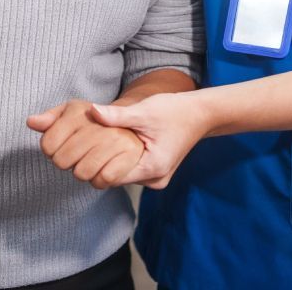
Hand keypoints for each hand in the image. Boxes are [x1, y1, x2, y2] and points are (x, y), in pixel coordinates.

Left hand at [27, 99, 144, 189]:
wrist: (142, 120)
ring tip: (92, 160)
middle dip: (66, 162)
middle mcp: (100, 125)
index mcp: (84, 110)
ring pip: (81, 173)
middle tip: (78, 154)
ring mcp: (118, 141)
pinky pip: (102, 180)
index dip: (50, 149)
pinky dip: (100, 180)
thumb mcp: (76, 111)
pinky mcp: (132, 157)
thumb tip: (30, 121)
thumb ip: (53, 117)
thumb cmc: (100, 120)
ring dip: (83, 172)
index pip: (48, 144)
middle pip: (62, 161)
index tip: (60, 145)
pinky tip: (104, 169)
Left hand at [90, 91, 210, 188]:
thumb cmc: (174, 111)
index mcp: (152, 169)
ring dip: (116, 159)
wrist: (201, 113)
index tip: (90, 145)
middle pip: (116, 178)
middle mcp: (155, 180)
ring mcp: (157, 179)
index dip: (96, 162)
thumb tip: (91, 111)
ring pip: (124, 174)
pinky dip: (126, 158)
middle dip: (105, 160)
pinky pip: (134, 170)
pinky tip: (125, 142)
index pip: (111, 177)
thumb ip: (116, 115)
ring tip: (112, 138)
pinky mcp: (158, 172)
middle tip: (99, 138)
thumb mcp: (144, 111)